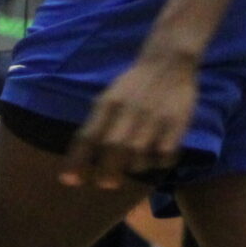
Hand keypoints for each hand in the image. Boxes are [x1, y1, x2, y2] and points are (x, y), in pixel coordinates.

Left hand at [61, 47, 199, 188]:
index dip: (77, 161)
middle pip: (113, 148)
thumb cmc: (134, 84)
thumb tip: (83, 153)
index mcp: (109, 103)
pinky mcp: (177, 125)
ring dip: (134, 167)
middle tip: (105, 184)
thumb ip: (98, 121)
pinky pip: (165, 155)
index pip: (88, 136)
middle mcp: (129, 111)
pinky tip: (156, 156)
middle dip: (106, 172)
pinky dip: (158, 162)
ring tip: (132, 165)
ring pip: (139, 156)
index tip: (68, 181)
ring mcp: (154, 119)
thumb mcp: (110, 96)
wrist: (168, 62)